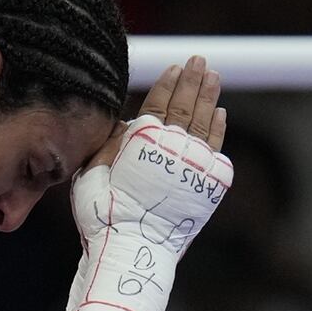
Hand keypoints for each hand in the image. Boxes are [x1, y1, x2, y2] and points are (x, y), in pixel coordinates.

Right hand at [60, 56, 232, 310]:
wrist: (133, 249)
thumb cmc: (103, 215)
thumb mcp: (91, 172)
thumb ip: (109, 144)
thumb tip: (125, 122)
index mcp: (143, 141)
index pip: (158, 104)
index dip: (167, 84)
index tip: (176, 67)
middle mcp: (172, 147)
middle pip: (185, 107)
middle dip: (193, 81)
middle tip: (200, 61)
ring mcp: (193, 165)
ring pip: (204, 123)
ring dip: (209, 97)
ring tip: (214, 77)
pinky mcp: (208, 185)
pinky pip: (216, 149)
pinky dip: (218, 129)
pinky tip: (220, 114)